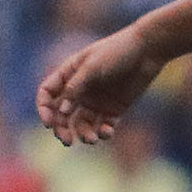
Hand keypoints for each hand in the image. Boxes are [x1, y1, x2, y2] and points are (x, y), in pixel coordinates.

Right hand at [37, 29, 159, 144]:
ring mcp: (96, 101)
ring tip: (91, 139)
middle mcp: (80, 90)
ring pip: (81, 124)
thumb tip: (61, 111)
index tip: (49, 123)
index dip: (44, 110)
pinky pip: (103, 127)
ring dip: (83, 134)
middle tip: (67, 140)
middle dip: (61, 129)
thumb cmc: (117, 52)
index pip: (47, 95)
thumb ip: (75, 88)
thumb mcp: (92, 67)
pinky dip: (102, 133)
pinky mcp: (114, 109)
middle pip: (61, 115)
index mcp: (69, 75)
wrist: (148, 50)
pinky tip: (107, 132)